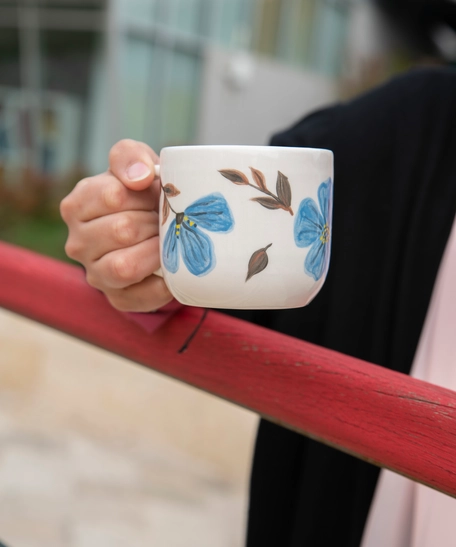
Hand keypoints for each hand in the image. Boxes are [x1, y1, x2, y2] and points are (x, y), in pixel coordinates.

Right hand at [60, 139, 172, 311]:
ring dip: (156, 252)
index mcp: (76, 206)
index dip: (145, 194)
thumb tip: (139, 177)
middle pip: (122, 230)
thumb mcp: (135, 166)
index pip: (112, 195)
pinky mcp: (118, 298)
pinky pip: (143, 296)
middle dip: (154, 222)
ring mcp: (95, 274)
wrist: (152, 233)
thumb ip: (130, 157)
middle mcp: (77, 243)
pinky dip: (165, 283)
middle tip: (165, 220)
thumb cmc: (141, 196)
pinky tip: (172, 269)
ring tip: (167, 241)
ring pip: (125, 267)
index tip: (155, 194)